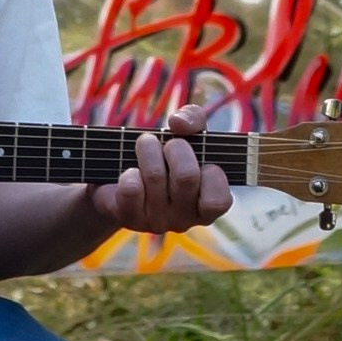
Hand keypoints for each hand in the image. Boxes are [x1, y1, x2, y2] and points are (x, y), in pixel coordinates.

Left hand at [91, 118, 231, 237]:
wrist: (122, 174)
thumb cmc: (166, 155)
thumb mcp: (187, 133)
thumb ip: (194, 119)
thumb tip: (179, 123)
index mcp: (207, 204)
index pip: (219, 200)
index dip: (212, 174)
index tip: (203, 160)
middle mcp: (185, 219)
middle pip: (186, 177)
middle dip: (176, 148)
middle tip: (169, 144)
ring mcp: (157, 221)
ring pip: (155, 176)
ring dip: (148, 149)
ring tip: (145, 144)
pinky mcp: (130, 218)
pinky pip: (131, 189)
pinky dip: (129, 172)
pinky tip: (131, 172)